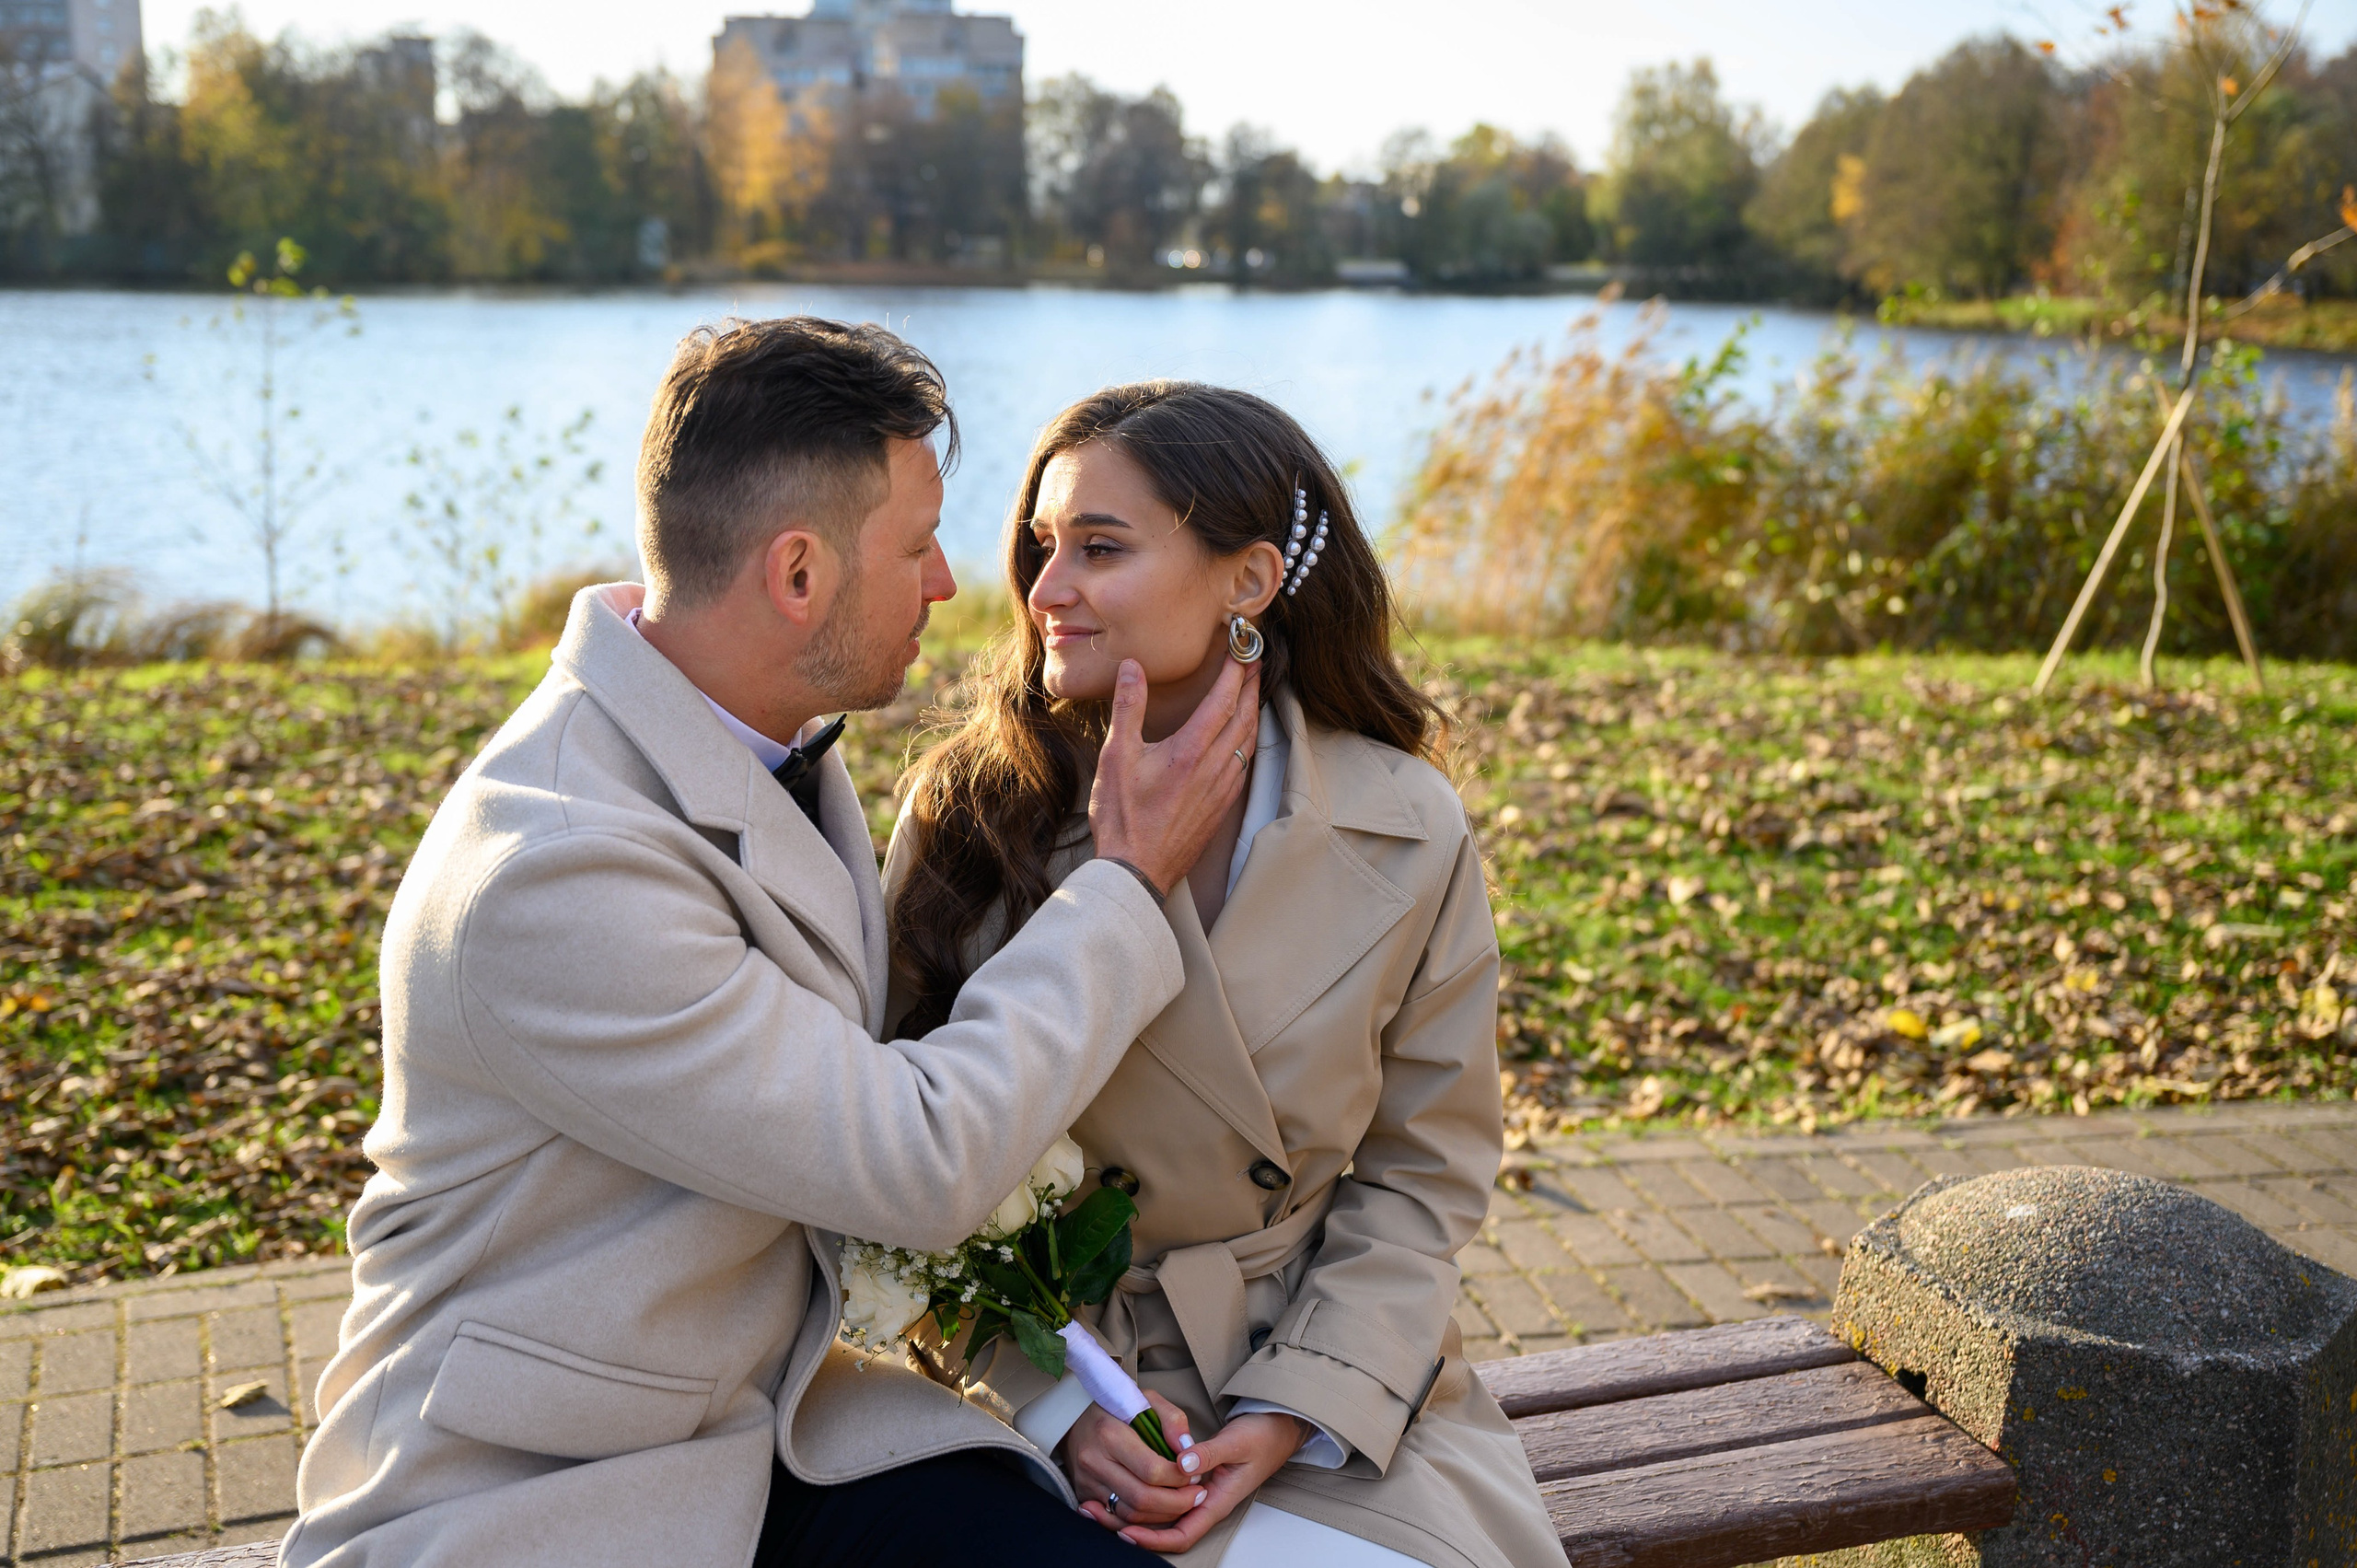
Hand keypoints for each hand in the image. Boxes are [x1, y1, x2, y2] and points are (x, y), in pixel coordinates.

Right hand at [1066, 1392, 1203, 1531]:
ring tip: (1183, 1503)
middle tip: (1197, 1495)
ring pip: (1130, 1515)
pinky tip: (1160, 1512)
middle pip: (1142, 1498)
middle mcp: (1094, 1461)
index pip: (1152, 1470)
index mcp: (1110, 1434)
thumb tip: (1188, 1449)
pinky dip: (1143, 1522)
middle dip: (1177, 1502)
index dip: (1179, 1478)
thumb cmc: (1117, 1409)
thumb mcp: (1145, 1400)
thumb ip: (1172, 1419)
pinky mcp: (1085, 1496)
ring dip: (1163, 1515)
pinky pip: (1117, 1520)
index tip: (1195, 1474)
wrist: (1075, 1419)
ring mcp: (1087, 1482)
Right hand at [1088, 657, 1259, 897]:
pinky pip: (1244, 765)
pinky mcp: (1221, 807)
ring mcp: (1222, 789)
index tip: (1244, 650)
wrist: (1137, 870)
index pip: (1223, 700)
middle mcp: (1215, 767)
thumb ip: (1128, 707)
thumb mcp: (1116, 756)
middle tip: (1257, 662)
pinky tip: (1242, 741)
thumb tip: (1133, 667)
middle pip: (1244, 717)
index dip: (1236, 671)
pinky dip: (1248, 741)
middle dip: (1252, 686)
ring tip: (1253, 694)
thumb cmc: (1122, 816)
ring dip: (1253, 712)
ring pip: (1248, 741)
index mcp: (1191, 750)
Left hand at [1099, 1411, 1304, 1552]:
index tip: (1126, 1531)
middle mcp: (1204, 1502)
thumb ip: (1209, 1453)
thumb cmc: (1262, 1437)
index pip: (1182, 1535)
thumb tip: (1183, 1465)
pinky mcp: (1191, 1480)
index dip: (1153, 1539)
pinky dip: (1140, 1494)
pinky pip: (1162, 1496)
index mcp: (1216, 1501)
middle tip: (1098, 1516)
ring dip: (1130, 1513)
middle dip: (1131, 1529)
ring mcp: (1197, 1493)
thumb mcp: (1237, 1442)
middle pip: (1164, 1531)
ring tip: (1098, 1505)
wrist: (1277, 1427)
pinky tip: (1120, 1484)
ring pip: (1159, 1515)